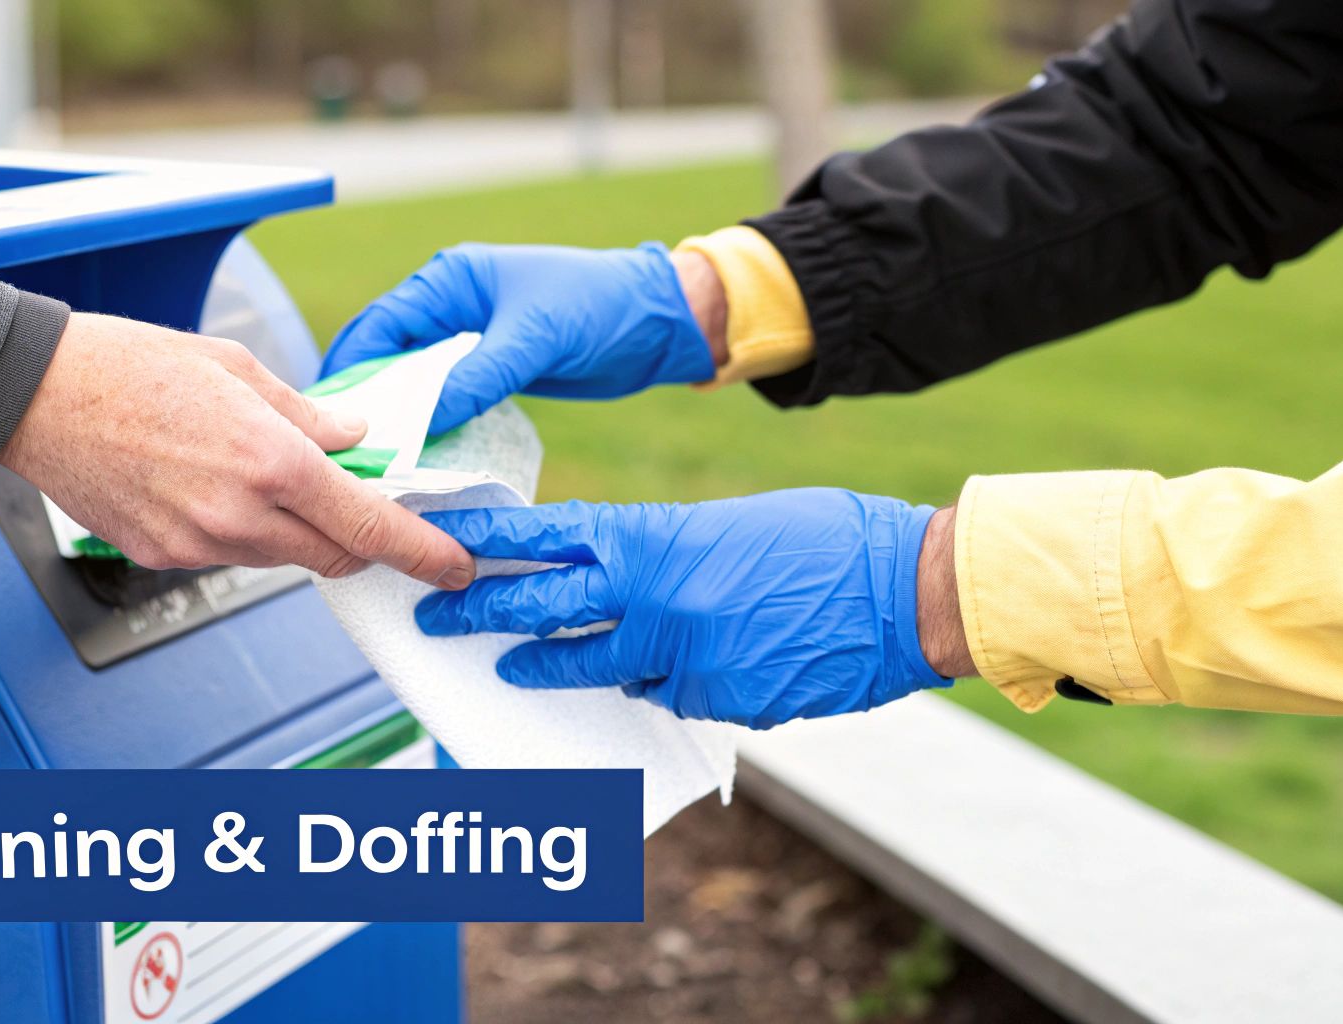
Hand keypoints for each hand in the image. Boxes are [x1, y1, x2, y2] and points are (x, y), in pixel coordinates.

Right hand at [0, 312, 474, 586]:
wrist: (33, 394)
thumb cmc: (128, 366)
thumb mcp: (238, 371)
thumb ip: (309, 415)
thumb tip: (356, 435)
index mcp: (272, 462)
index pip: (371, 526)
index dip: (422, 552)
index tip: (452, 564)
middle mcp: (240, 515)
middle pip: (336, 556)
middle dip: (361, 540)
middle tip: (364, 508)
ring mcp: (199, 544)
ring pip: (283, 558)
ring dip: (297, 531)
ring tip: (260, 475)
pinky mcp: (163, 557)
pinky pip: (228, 556)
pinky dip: (242, 532)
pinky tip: (210, 485)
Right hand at [322, 243, 724, 434]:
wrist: (658, 323)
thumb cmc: (601, 306)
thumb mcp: (534, 340)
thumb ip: (476, 376)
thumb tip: (422, 422)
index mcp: (451, 279)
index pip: (380, 325)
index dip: (352, 369)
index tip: (329, 415)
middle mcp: (452, 307)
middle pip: (389, 357)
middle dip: (368, 400)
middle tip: (344, 449)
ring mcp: (471, 342)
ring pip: (416, 383)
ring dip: (399, 417)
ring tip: (375, 462)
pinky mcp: (492, 371)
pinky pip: (447, 400)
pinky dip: (432, 424)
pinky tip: (420, 457)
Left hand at [413, 489, 951, 729]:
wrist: (907, 592)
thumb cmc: (829, 541)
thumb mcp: (732, 526)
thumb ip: (667, 552)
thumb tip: (627, 582)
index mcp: (657, 537)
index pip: (549, 536)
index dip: (487, 538)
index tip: (434, 535)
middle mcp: (657, 598)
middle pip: (544, 609)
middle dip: (481, 614)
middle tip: (434, 618)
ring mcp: (684, 658)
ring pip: (598, 668)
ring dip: (550, 668)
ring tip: (510, 671)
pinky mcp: (718, 703)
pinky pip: (671, 696)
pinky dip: (666, 684)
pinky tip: (684, 669)